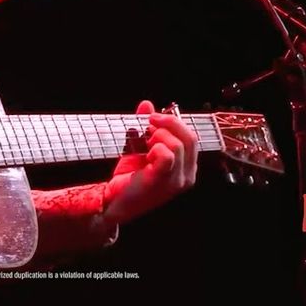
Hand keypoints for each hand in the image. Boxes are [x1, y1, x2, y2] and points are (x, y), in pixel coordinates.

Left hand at [101, 100, 198, 224]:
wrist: (113, 201)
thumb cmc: (129, 177)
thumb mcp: (140, 147)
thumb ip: (146, 126)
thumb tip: (147, 104)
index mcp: (186, 167)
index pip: (192, 137)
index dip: (174, 122)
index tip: (153, 118)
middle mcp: (187, 175)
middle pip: (191, 137)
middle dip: (169, 123)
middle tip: (149, 122)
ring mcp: (177, 181)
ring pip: (179, 144)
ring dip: (159, 136)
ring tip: (145, 144)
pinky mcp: (163, 182)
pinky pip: (168, 155)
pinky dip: (156, 148)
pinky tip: (146, 154)